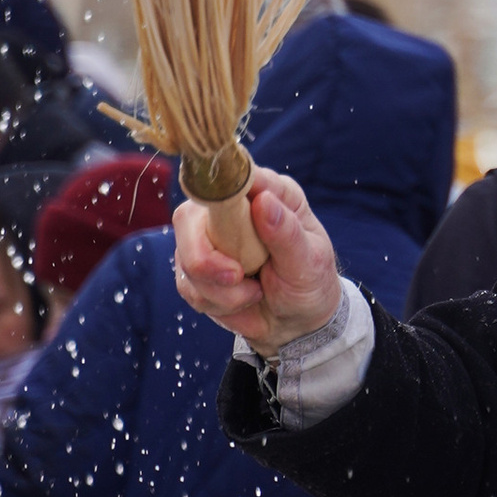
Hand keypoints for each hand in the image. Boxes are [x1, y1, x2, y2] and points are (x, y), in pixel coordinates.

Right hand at [171, 173, 342, 352]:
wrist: (297, 321)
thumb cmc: (309, 282)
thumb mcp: (309, 261)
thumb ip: (287, 232)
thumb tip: (263, 201)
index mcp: (269, 192)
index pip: (233, 175)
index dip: (223, 195)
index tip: (230, 229)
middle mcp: (233, 208)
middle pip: (189, 216)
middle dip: (207, 258)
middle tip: (237, 277)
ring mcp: (209, 237)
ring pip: (187, 257)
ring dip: (219, 290)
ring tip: (254, 293)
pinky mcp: (195, 267)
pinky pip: (187, 285)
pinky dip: (214, 302)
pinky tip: (241, 301)